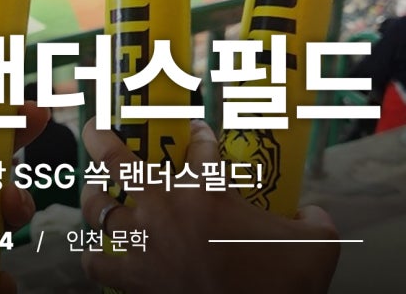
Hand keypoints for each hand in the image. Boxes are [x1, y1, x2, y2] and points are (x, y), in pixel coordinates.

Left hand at [80, 119, 339, 293]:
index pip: (199, 145)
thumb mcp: (315, 245)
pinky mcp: (135, 279)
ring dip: (93, 197)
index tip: (197, 128)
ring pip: (98, 208)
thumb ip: (314, 220)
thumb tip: (313, 213)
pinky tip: (96, 255)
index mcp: (205, 189)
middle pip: (116, 160)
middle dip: (100, 138)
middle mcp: (164, 206)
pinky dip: (94, 259)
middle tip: (94, 128)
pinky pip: (98, 265)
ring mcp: (144, 241)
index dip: (199, 133)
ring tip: (93, 191)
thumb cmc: (282, 283)